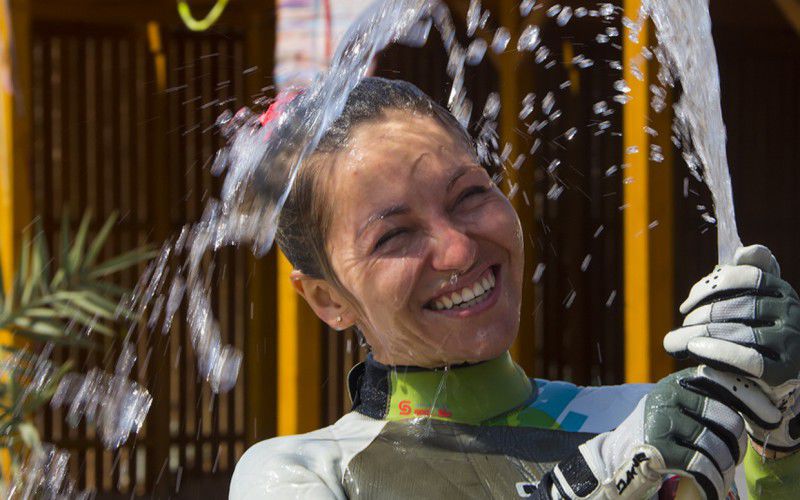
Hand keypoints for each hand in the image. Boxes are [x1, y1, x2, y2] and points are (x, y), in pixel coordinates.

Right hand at [531, 367, 777, 498]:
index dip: (752, 400)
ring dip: (723, 469)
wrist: (616, 460)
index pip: (725, 382)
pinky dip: (711, 483)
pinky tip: (709, 488)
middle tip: (730, 460)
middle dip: (735, 445)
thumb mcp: (677, 408)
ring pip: (717, 446)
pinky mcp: (658, 448)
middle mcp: (668, 395)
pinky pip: (702, 467)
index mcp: (677, 381)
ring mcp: (662, 421)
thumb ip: (704, 400)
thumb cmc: (656, 436)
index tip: (767, 418)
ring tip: (718, 477)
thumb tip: (753, 406)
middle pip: (727, 419)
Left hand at [664, 244, 799, 452]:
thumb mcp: (748, 300)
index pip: (749, 276)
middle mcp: (792, 313)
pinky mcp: (786, 372)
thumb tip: (745, 250)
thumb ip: (745, 274)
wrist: (769, 383)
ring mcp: (791, 342)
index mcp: (781, 290)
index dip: (712, 286)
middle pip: (739, 307)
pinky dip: (720, 352)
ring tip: (674, 341)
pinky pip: (750, 360)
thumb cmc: (750, 334)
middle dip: (701, 316)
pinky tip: (696, 349)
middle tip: (679, 326)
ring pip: (740, 332)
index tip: (687, 304)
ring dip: (700, 335)